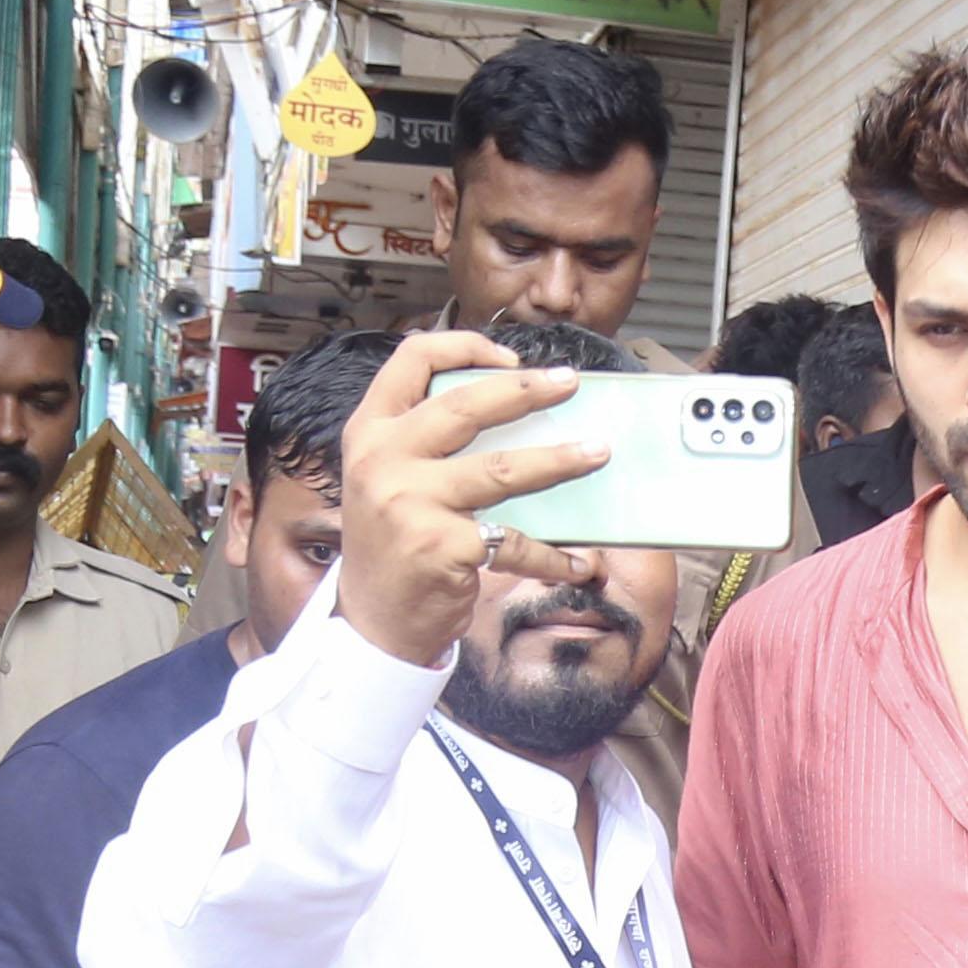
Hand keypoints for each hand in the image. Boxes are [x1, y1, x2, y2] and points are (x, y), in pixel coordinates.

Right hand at [332, 330, 606, 668]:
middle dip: (527, 390)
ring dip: (560, 459)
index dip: (466, 346)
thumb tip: (514, 407)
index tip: (511, 358)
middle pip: (467, 405)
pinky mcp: (443, 547)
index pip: (412, 359)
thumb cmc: (393, 543)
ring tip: (598, 453)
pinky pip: (515, 541)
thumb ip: (425, 439)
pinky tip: (579, 562)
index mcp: (369, 431)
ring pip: (502, 468)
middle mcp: (383, 459)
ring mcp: (412, 502)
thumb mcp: (388, 477)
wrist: (372, 622)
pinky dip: (554, 556)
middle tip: (571, 384)